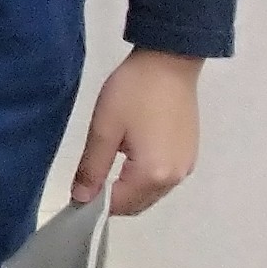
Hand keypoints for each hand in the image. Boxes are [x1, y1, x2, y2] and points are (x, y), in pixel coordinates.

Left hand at [71, 48, 201, 214]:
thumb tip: (80, 198)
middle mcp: (174, 179)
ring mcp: (186, 167)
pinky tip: (131, 153)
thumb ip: (92, 166)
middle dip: (113, 198)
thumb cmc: (133, 92)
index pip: (121, 205)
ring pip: (152, 192)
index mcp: (153, 175)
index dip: (96, 203)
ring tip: (108, 160)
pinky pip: (163, 178)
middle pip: (139, 203)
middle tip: (90, 175)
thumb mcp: (104, 127)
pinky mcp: (189, 155)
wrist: (169, 61)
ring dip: (129, 187)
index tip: (77, 191)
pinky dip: (144, 176)